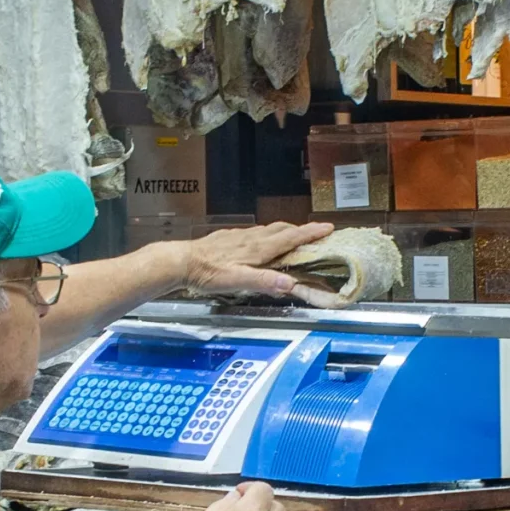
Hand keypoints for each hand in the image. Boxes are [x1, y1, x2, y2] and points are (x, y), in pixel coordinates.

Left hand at [178, 222, 333, 300]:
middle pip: (282, 230)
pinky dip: (265, 234)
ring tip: (292, 235)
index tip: (327, 227)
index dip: (310, 233)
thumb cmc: (209, 273)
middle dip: (300, 230)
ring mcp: (239, 236)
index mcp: (258, 248)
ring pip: (267, 230)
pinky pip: (252, 233)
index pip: (290, 237)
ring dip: (283, 231)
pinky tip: (258, 240)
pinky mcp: (227, 238)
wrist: (182, 261)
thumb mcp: (238, 281)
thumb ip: (264, 281)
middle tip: (315, 232)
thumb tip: (290, 283)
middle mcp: (251, 238)